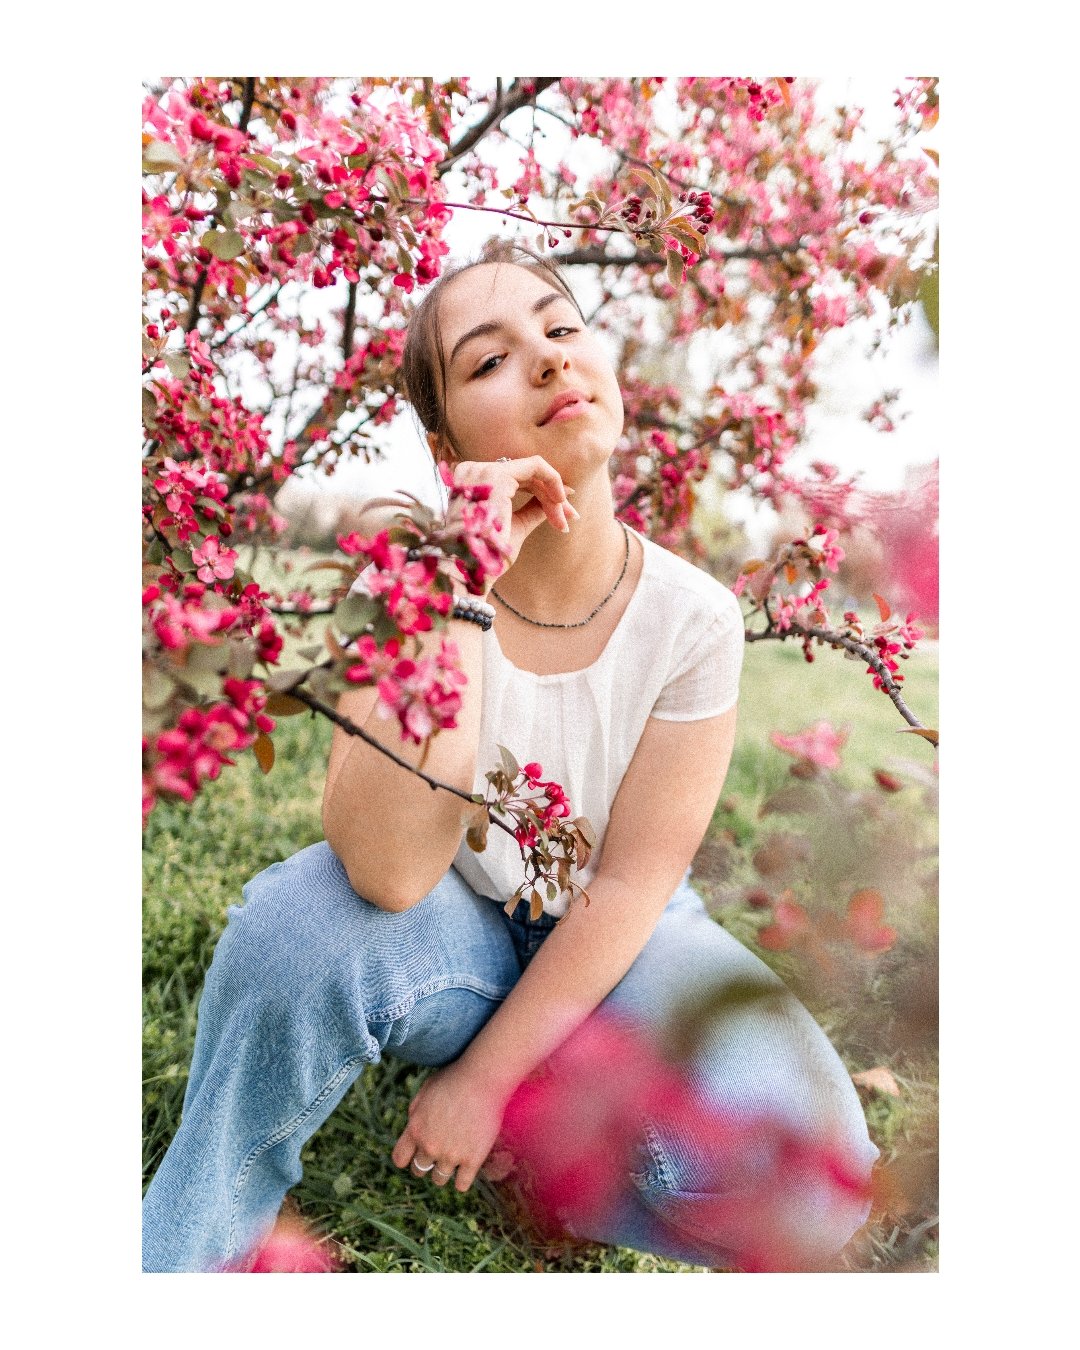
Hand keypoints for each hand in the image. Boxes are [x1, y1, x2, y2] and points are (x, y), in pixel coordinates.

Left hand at [391, 1058, 512, 1192]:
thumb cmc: (454, 1079)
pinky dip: (462, 1180)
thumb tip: (412, 1127)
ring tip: (453, 1158)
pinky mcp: (472, 1160)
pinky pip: (462, 1185)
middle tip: (438, 1151)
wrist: (483, 1080)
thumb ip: (415, 1113)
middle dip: (426, 1163)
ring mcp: (451, 1155)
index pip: (399, 1158)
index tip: (415, 1154)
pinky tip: (466, 1168)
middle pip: (419, 1170)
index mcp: (415, 1129)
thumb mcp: (425, 1091)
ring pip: (439, 1179)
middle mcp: (429, 1146)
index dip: (407, 1157)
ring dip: (443, 1171)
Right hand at [449, 455, 579, 591]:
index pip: (514, 481)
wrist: (470, 572)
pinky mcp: (496, 476)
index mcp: (471, 484)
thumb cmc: (486, 557)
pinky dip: (553, 480)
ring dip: (553, 495)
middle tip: (571, 517)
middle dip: (552, 497)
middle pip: (525, 476)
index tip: (563, 513)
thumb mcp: (514, 528)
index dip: (542, 494)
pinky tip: (562, 500)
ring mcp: (483, 471)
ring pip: (532, 472)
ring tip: (567, 517)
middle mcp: (473, 472)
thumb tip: (555, 501)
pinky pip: (535, 467)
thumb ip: (531, 510)